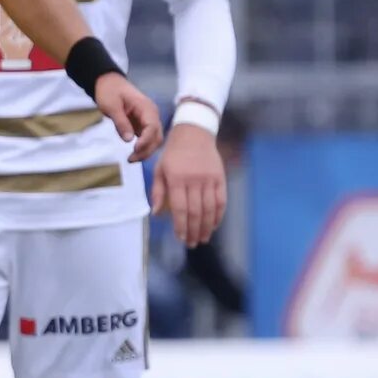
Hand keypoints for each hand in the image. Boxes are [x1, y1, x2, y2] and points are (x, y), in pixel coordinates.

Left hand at [97, 73, 161, 162]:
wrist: (108, 83)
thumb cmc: (109, 91)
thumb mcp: (111, 106)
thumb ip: (121, 122)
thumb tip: (129, 140)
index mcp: (146, 107)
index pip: (152, 127)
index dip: (146, 140)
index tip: (135, 149)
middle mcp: (151, 114)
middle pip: (157, 136)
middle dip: (146, 150)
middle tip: (130, 159)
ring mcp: (148, 120)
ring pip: (154, 139)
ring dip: (145, 150)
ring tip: (131, 159)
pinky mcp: (143, 124)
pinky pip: (147, 138)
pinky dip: (143, 147)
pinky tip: (134, 154)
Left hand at [151, 121, 227, 245]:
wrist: (194, 134)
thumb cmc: (172, 154)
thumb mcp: (159, 170)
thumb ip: (158, 192)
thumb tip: (156, 214)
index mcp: (177, 179)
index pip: (180, 208)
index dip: (181, 226)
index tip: (180, 238)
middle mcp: (194, 180)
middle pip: (196, 212)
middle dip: (194, 231)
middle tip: (191, 243)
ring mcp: (209, 179)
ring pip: (210, 209)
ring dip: (207, 227)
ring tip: (203, 238)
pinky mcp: (220, 178)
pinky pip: (221, 200)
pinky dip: (218, 215)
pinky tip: (214, 225)